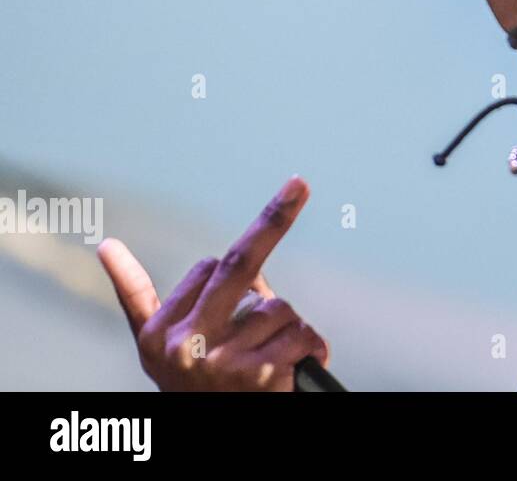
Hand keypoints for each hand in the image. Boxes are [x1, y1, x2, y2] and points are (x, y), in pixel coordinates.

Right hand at [96, 175, 329, 390]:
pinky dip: (312, 347)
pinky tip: (295, 370)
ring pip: (280, 308)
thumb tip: (104, 246)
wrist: (224, 434)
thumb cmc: (195, 385)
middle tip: (300, 183)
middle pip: (239, 264)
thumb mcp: (161, 347)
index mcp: (156, 333)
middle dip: (273, 219)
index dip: (234, 276)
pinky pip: (303, 334)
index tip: (264, 239)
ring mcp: (220, 362)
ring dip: (288, 329)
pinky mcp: (258, 376)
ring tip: (271, 361)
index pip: (209, 267)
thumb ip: (138, 294)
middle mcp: (183, 346)